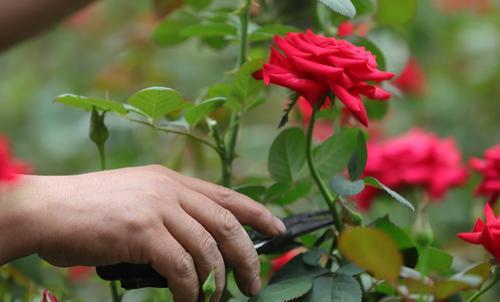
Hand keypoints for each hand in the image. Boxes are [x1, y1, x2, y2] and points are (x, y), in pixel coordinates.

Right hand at [0, 165, 285, 300]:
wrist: (47, 209)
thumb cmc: (89, 211)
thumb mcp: (137, 201)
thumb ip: (169, 215)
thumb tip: (199, 251)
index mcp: (171, 180)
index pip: (227, 195)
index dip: (258, 213)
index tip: (279, 229)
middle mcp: (170, 189)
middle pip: (227, 223)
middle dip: (248, 255)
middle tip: (254, 282)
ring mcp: (157, 208)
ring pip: (208, 247)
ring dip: (218, 280)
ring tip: (219, 299)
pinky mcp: (142, 232)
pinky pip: (181, 267)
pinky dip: (190, 289)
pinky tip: (189, 301)